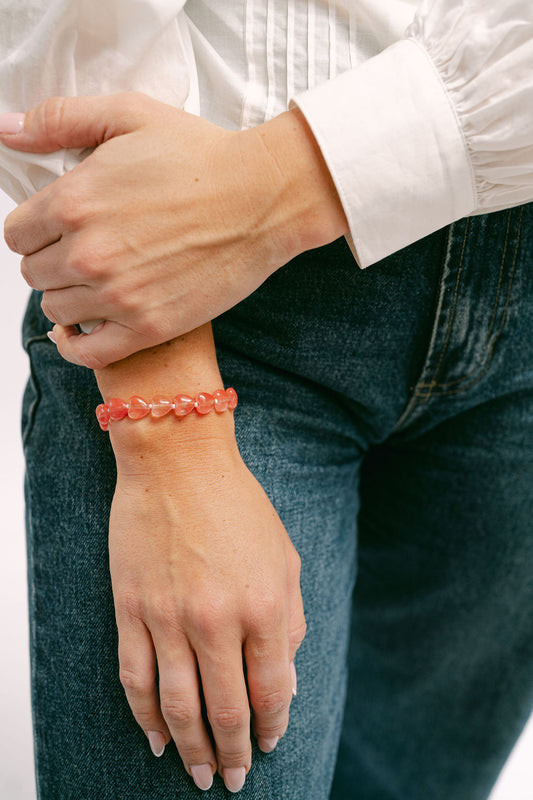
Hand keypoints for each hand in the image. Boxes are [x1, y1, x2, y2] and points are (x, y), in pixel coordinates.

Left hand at [2, 92, 346, 368]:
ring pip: (55, 310)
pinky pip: (86, 353)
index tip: (58, 229)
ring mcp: (117, 295)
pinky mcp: (148, 326)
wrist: (262, 198)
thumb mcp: (130, 115)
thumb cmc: (202, 155)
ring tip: (95, 283)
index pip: (17, 234)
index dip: (36, 229)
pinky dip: (75, 344)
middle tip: (84, 252)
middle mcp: (88, 253)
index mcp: (74, 201)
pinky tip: (81, 330)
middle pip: (34, 273)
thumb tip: (7, 130)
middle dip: (52, 260)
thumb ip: (60, 120)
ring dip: (68, 297)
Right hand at [109, 431, 305, 792]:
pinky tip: (157, 740)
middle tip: (234, 779)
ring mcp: (169, 617)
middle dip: (234, 754)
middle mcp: (217, 619)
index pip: (272, 690)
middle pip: (227, 710)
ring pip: (179, 706)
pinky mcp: (132, 609)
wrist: (177, 461)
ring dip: (191, 749)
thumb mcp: (284, 555)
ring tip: (199, 775)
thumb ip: (290, 616)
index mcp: (263, 605)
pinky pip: (136, 678)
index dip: (273, 726)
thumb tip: (285, 673)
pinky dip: (145, 718)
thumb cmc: (238, 504)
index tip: (270, 743)